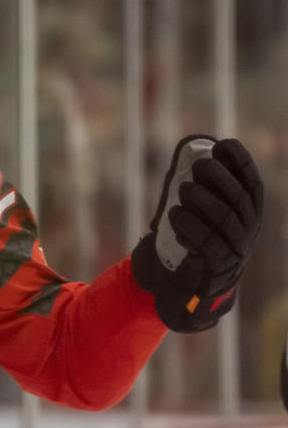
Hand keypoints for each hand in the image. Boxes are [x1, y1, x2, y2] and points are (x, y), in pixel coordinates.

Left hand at [131, 135, 262, 331]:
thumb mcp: (205, 212)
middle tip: (200, 165)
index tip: (224, 143)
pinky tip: (174, 215)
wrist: (196, 284)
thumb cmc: (199, 239)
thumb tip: (196, 154)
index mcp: (249, 212)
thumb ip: (204, 189)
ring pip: (225, 221)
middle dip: (221, 179)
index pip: (252, 184)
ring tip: (183, 189)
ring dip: (203, 201)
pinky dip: (189, 227)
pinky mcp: (217, 267)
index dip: (242, 163)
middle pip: (239, 200)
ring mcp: (235, 249)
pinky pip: (207, 246)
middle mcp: (248, 229)